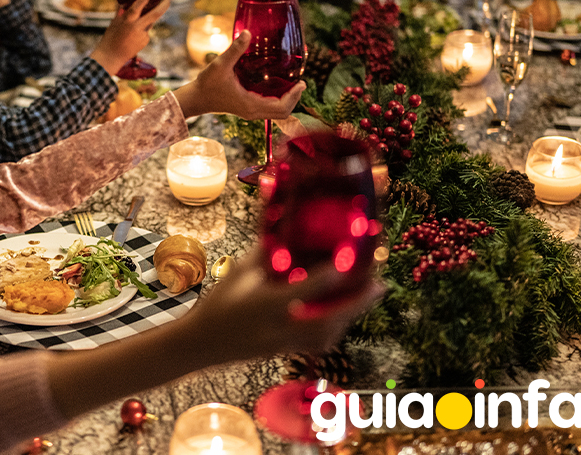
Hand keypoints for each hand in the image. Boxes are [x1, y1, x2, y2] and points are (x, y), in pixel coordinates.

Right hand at [89, 0, 170, 74]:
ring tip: (131, 29)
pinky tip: (132, 38)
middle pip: (155, 14)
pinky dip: (140, 30)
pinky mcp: (146, 40)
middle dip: (164, 4)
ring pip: (149, 21)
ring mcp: (143, 35)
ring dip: (145, 19)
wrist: (112, 56)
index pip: (136, 8)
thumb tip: (126, 0)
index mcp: (127, 21)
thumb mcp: (115, 22)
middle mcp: (137, 27)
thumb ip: (122, 11)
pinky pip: (146, 30)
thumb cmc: (110, 37)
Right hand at [173, 30, 305, 118]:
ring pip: (277, 112)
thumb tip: (247, 32)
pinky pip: (269, 109)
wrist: (195, 98)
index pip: (281, 107)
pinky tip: (277, 85)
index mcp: (250, 105)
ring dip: (287, 100)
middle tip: (301, 83)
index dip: (294, 96)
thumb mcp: (220, 65)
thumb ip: (235, 49)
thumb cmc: (206, 84)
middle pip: (283, 113)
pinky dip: (278, 100)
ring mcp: (250, 111)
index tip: (302, 83)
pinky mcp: (247, 108)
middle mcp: (253, 112)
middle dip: (294, 99)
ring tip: (293, 84)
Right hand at [186, 245, 384, 362]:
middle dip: (355, 305)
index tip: (347, 261)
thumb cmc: (218, 303)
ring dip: (350, 316)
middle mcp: (277, 327)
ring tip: (368, 295)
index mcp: (263, 304)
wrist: (202, 344)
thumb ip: (264, 254)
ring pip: (327, 334)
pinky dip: (336, 328)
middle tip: (378, 286)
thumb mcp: (237, 273)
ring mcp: (282, 343)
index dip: (327, 276)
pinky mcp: (284, 351)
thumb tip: (286, 229)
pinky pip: (318, 342)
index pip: (302, 290)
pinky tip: (345, 314)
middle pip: (326, 320)